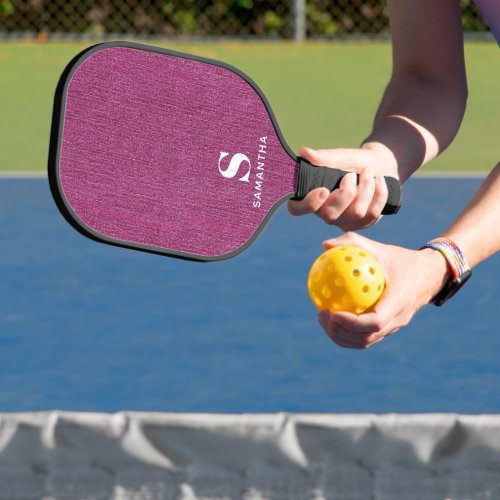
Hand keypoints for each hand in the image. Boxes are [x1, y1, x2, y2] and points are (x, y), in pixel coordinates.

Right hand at [288, 145, 397, 230]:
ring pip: (356, 213)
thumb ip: (324, 157)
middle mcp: (324, 213)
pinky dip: (379, 193)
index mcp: (311, 196)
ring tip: (368, 172)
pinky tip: (379, 181)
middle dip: (346, 193)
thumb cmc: (354, 162)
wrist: (379, 167)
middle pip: (330, 215)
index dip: (308, 204)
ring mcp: (343, 221)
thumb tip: (305, 152)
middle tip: (351, 174)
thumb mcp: (341, 156)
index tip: (323, 190)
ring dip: (366, 188)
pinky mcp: (361, 224)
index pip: (297, 209)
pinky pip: (372, 214)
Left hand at [316, 232, 450, 348]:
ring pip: (365, 342)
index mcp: (399, 301)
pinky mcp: (389, 329)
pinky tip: (332, 318)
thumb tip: (325, 245)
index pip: (375, 322)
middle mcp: (398, 319)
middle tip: (321, 315)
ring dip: (341, 336)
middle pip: (366, 338)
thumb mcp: (380, 248)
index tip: (332, 313)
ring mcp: (394, 327)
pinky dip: (347, 334)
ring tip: (322, 319)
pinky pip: (366, 337)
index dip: (352, 323)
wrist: (429, 275)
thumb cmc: (401, 259)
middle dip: (340, 332)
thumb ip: (353, 243)